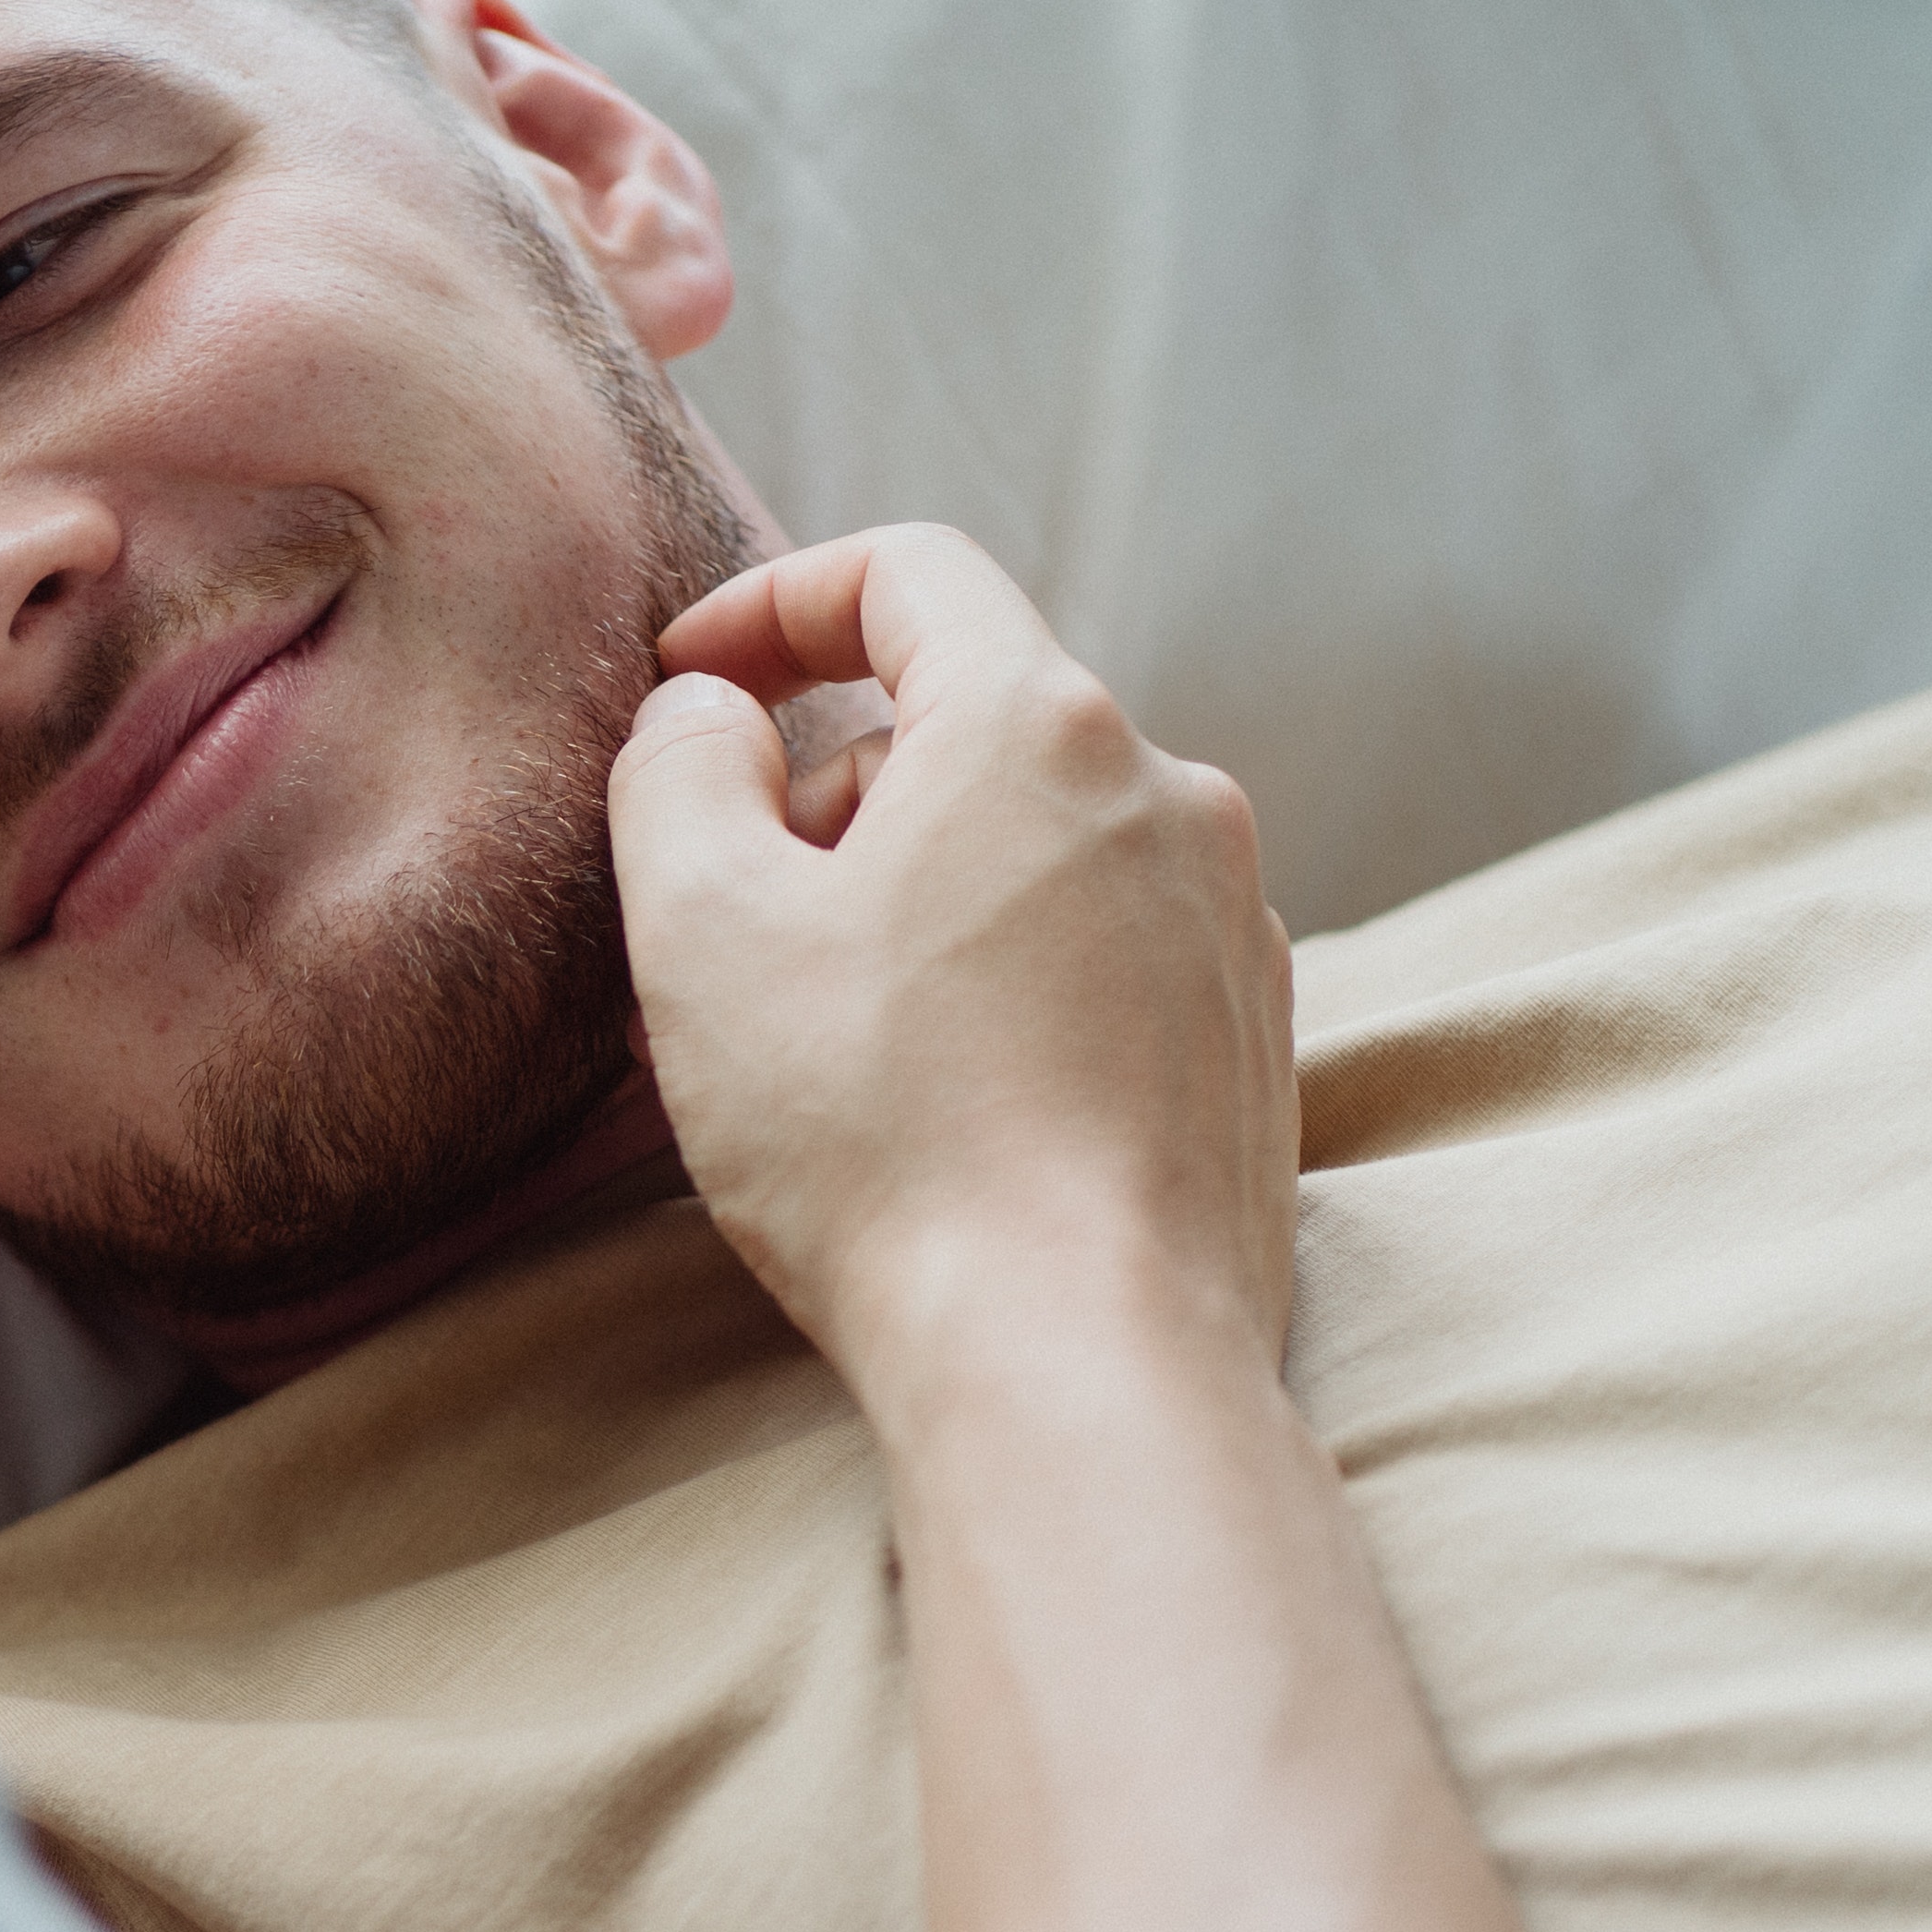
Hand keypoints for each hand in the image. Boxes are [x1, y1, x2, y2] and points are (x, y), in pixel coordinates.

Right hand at [607, 528, 1294, 1387]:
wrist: (1083, 1358)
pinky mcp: (1252, 1036)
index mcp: (1040, 728)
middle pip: (973, 714)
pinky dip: (1003, 969)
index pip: (910, 573)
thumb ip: (679, 769)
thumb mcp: (702, 926)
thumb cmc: (881, 1139)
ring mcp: (1232, 918)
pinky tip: (935, 1088)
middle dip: (834, 778)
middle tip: (727, 905)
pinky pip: (1102, 944)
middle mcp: (1169, 794)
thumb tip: (709, 719)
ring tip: (823, 1018)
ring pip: (1038, 837)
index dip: (774, 603)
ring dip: (916, 882)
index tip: (689, 685)